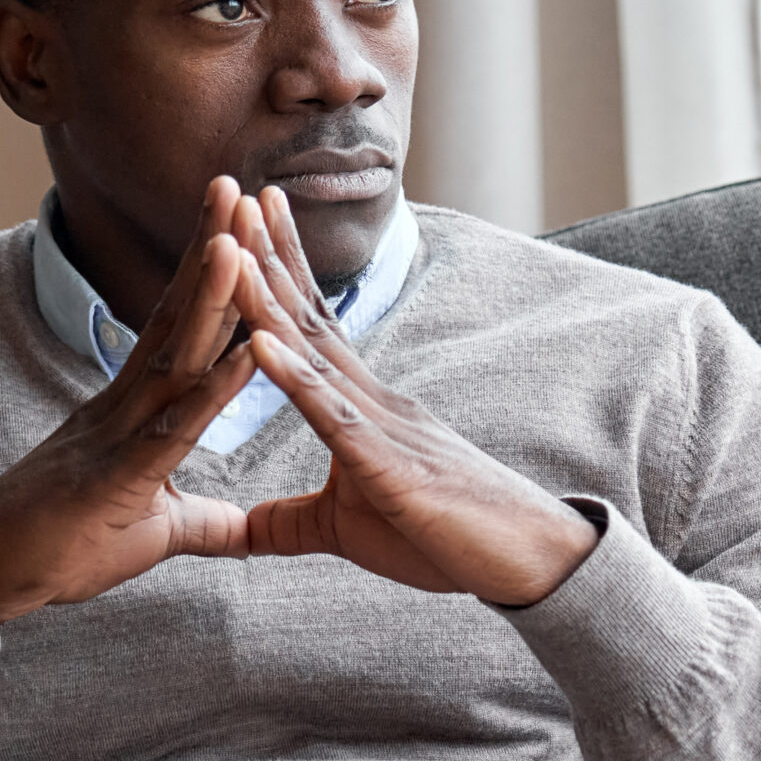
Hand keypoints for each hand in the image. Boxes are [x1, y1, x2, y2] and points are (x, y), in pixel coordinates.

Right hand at [0, 177, 258, 653]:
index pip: (182, 331)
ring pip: (174, 356)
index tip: (241, 225)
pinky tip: (252, 353)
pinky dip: (215, 389)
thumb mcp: (153, 534)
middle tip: (238, 187)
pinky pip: (175, 427)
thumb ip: (204, 523)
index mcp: (134, 409)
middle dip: (210, 252)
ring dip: (211, 297)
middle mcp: (124, 405)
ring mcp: (115, 435)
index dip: (214, 280)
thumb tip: (248, 530)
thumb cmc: (58, 550)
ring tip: (239, 237)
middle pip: (179, 318)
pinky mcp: (114, 478)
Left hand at [231, 188, 599, 606]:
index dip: (278, 276)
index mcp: (364, 410)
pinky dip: (294, 378)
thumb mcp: (348, 531)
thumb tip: (239, 531)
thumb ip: (289, 524)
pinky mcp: (390, 467)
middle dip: (269, 259)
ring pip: (314, 354)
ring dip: (268, 300)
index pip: (312, 330)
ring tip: (232, 248)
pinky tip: (260, 342)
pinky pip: (334, 417)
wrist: (528, 561)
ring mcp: (384, 427)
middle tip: (234, 198)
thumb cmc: (448, 540)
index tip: (248, 225)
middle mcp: (374, 400)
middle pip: (309, 319)